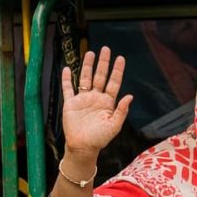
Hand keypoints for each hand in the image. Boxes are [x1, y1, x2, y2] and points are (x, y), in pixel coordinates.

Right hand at [60, 47, 133, 161]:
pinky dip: (67, 79)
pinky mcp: (71, 104)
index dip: (117, 71)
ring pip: (85, 78)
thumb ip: (121, 111)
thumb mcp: (114, 126)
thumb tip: (130, 96)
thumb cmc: (100, 139)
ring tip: (90, 53)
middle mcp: (96, 98)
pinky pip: (68, 89)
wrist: (83, 147)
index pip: (114, 82)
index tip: (120, 58)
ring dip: (87, 66)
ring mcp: (83, 99)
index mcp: (107, 102)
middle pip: (100, 76)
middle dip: (103, 63)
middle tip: (106, 49)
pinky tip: (66, 68)